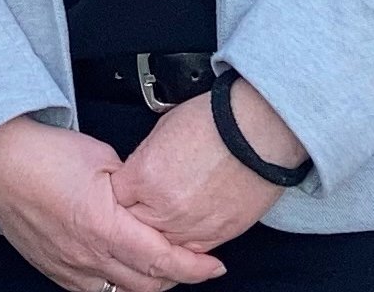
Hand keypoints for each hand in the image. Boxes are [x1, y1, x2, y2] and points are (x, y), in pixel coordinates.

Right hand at [0, 115, 225, 291]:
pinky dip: (117, 284)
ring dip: (148, 283)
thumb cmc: (45, 153)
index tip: (214, 266)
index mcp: (102, 225)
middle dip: (178, 278)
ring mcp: (68, 267)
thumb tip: (156, 204)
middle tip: (194, 262)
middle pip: (147, 285)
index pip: (162, 260)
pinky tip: (126, 268)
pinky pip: (94, 291)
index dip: (194, 268)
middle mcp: (86, 255)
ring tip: (163, 266)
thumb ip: (135, 188)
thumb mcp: (104, 159)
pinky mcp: (54, 270)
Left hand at [108, 83, 293, 253]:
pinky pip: (191, 250)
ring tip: (169, 213)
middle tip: (146, 201)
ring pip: (161, 245)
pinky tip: (189, 223)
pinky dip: (187, 240)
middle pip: (133, 227)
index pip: (114, 199)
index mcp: (143, 177)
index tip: (125, 189)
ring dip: (161, 231)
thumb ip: (144, 160)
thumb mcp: (162, 130)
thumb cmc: (215, 121)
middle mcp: (163, 208)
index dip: (119, 193)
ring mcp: (190, 226)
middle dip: (135, 215)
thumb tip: (139, 174)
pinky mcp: (216, 235)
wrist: (259, 130)